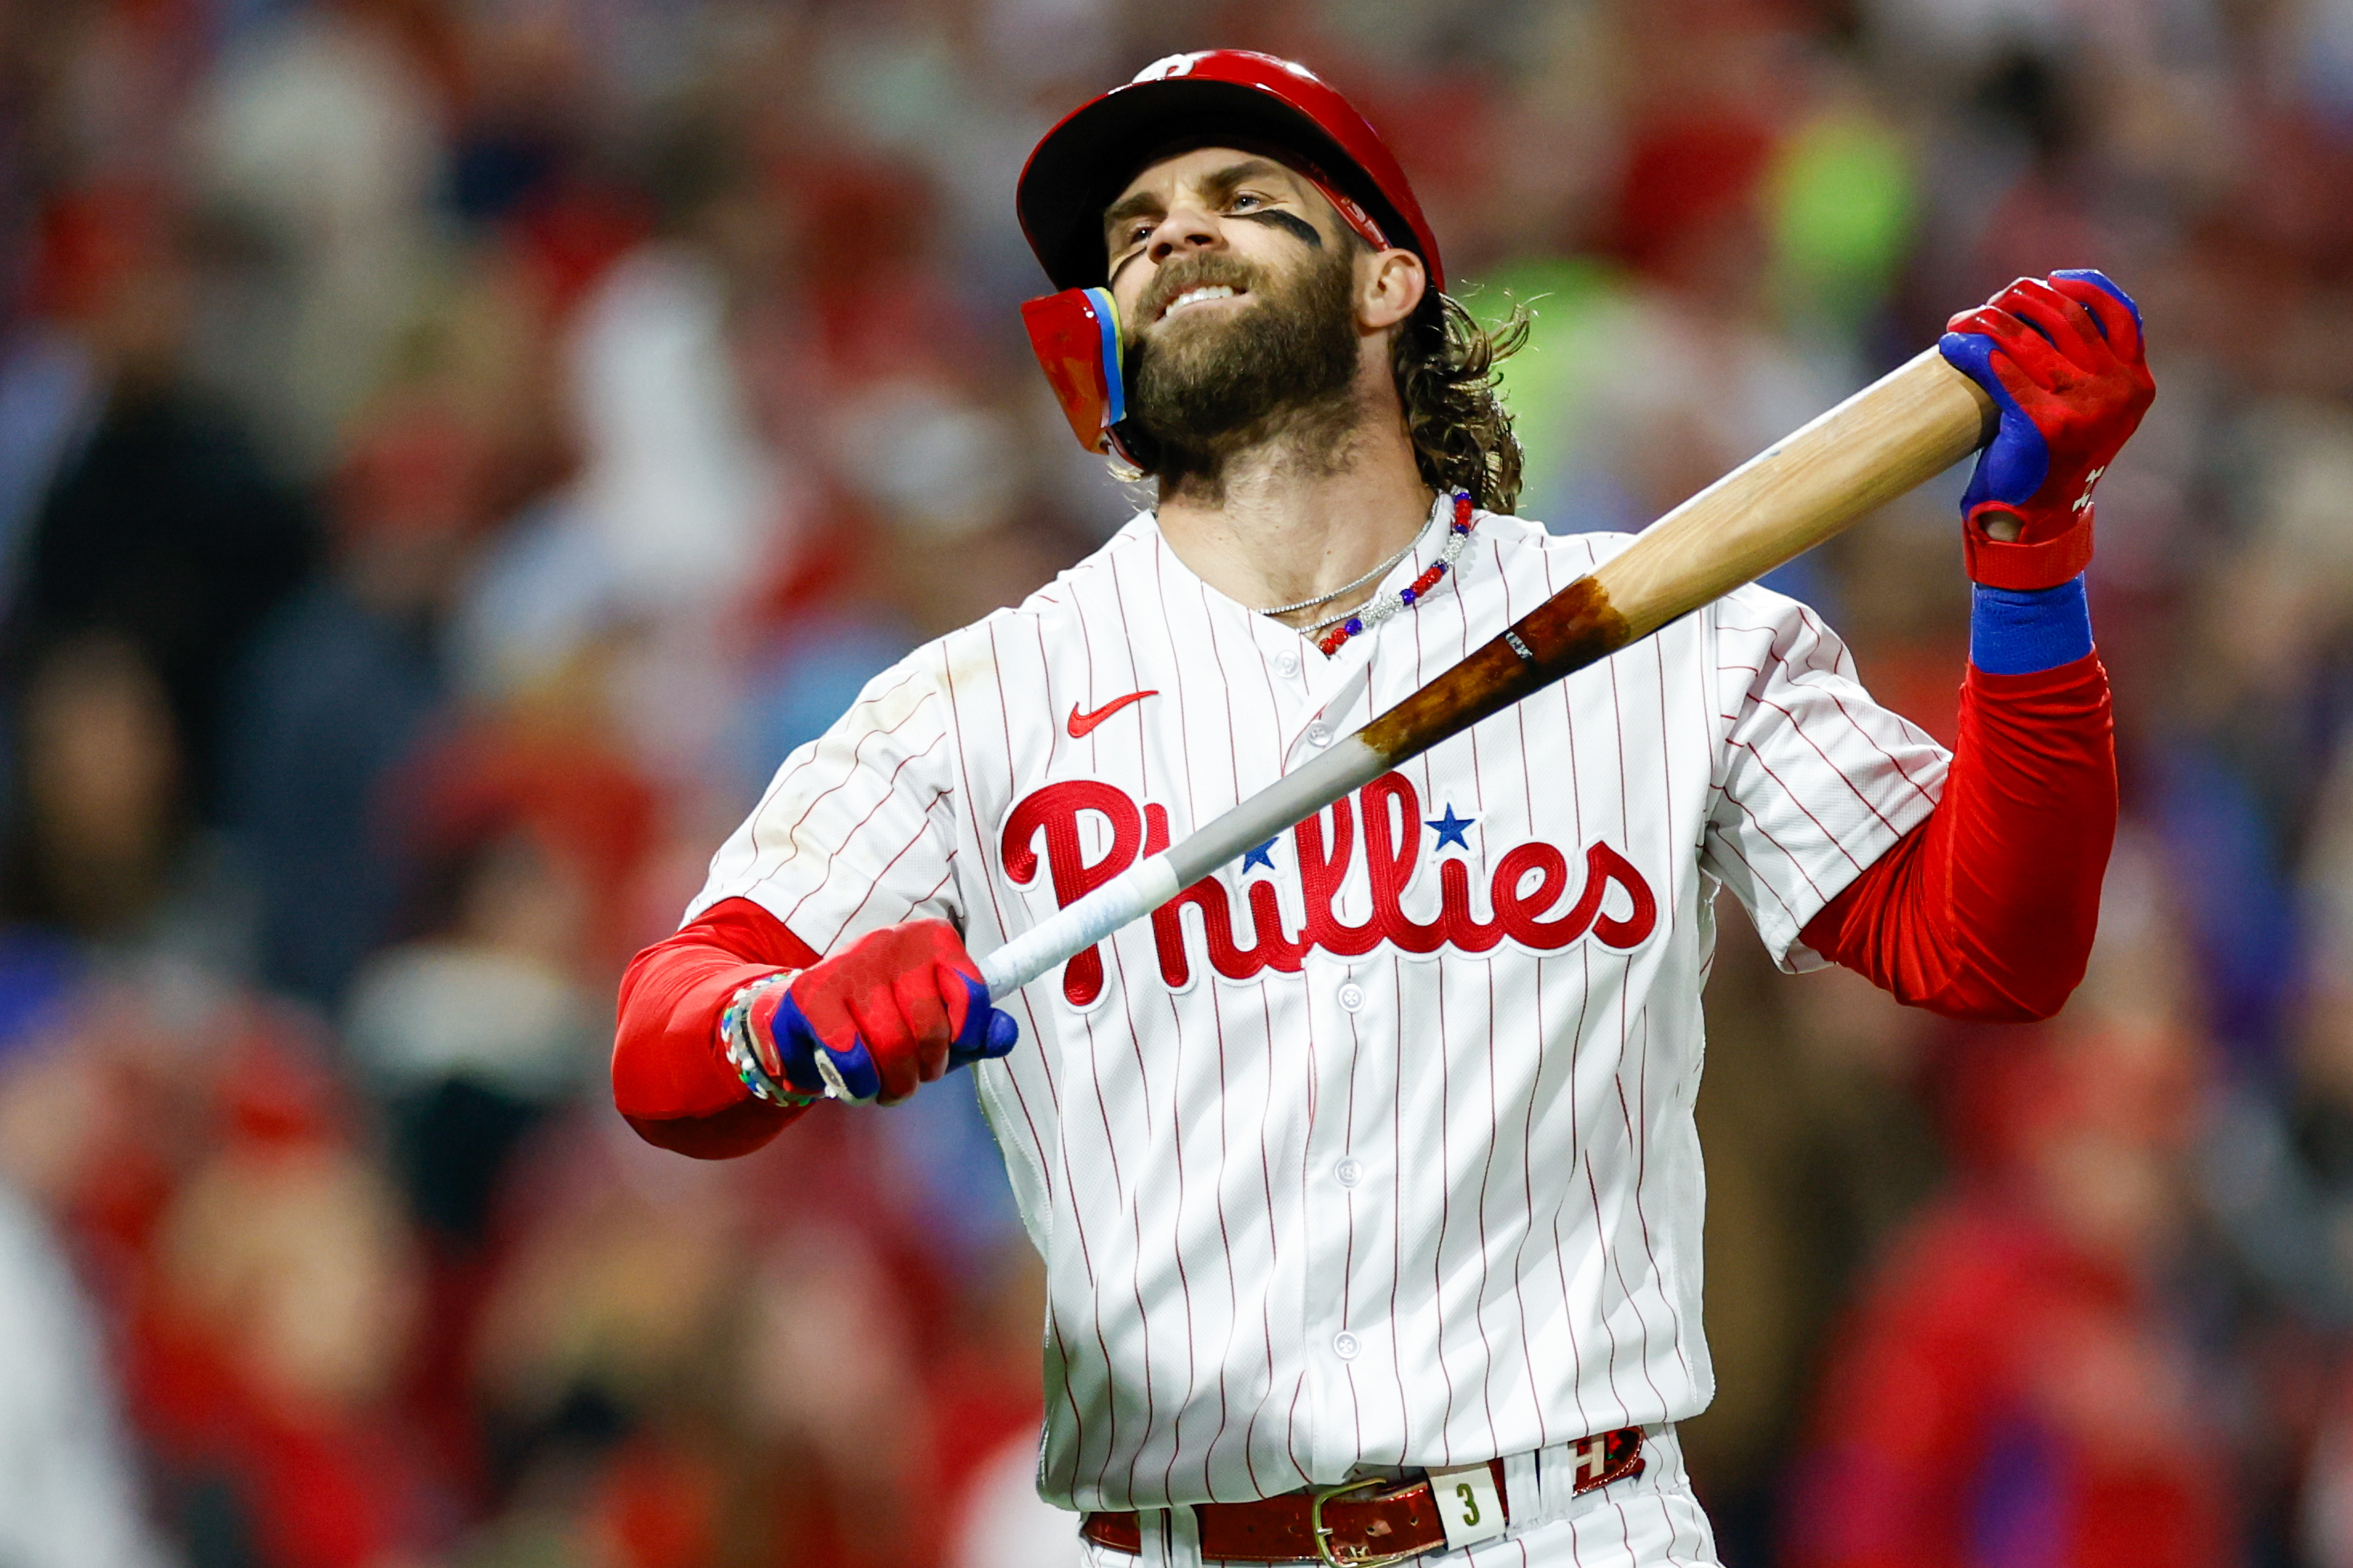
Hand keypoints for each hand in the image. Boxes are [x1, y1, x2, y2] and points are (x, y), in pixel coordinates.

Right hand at [746, 920, 1018, 1104]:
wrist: (803, 1019)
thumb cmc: (881, 1022)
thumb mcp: (938, 1025)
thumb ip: (977, 1032)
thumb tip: (1005, 1034)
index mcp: (932, 939)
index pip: (971, 993)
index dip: (964, 1038)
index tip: (950, 1049)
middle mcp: (892, 940)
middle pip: (930, 1029)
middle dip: (926, 1070)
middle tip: (913, 1079)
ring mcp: (850, 962)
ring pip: (891, 1046)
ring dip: (894, 1085)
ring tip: (887, 1088)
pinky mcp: (812, 993)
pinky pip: (851, 1057)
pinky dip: (859, 1084)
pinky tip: (856, 1084)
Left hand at [1937, 270, 2154, 589]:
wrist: (2035, 526)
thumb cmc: (2048, 463)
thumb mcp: (2083, 410)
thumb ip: (2080, 368)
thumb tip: (2030, 312)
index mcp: (2136, 382)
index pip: (2120, 312)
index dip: (2084, 286)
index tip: (2048, 279)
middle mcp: (2119, 391)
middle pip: (2066, 317)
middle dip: (2021, 302)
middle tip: (1988, 307)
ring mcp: (2085, 407)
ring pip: (2028, 339)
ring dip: (1988, 321)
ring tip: (1961, 322)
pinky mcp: (2044, 423)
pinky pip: (2000, 369)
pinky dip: (1971, 349)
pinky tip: (1951, 344)